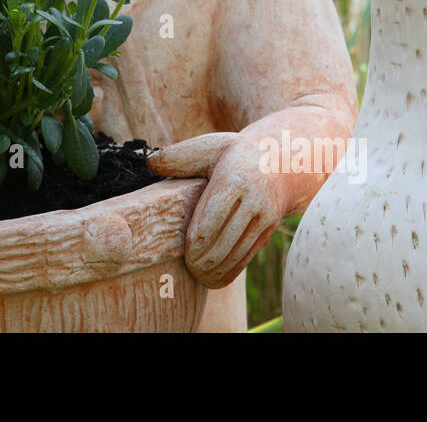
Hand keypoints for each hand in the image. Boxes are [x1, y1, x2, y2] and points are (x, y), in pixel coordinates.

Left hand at [148, 133, 285, 288]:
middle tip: (189, 270)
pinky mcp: (270, 228)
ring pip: (239, 251)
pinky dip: (232, 270)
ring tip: (199, 277)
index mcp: (233, 178)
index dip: (198, 241)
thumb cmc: (231, 154)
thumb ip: (177, 157)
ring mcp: (265, 215)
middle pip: (226, 238)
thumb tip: (149, 163)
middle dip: (206, 259)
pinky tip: (216, 278)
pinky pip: (249, 254)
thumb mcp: (206, 147)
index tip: (186, 254)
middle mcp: (253, 198)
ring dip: (218, 269)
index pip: (213, 216)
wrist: (277, 160)